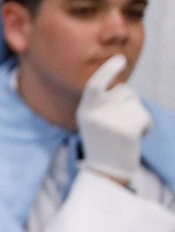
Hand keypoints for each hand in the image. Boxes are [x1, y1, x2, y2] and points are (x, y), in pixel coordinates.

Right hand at [78, 55, 150, 182]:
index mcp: (85, 110)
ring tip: (124, 133)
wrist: (107, 172)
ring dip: (136, 114)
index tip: (120, 59)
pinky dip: (146, 127)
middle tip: (118, 124)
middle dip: (127, 101)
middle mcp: (96, 113)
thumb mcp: (94, 121)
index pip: (95, 85)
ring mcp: (112, 121)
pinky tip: (135, 139)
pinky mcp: (129, 128)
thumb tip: (121, 86)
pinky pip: (145, 116)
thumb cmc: (103, 144)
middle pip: (123, 91)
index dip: (108, 70)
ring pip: (135, 103)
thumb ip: (102, 103)